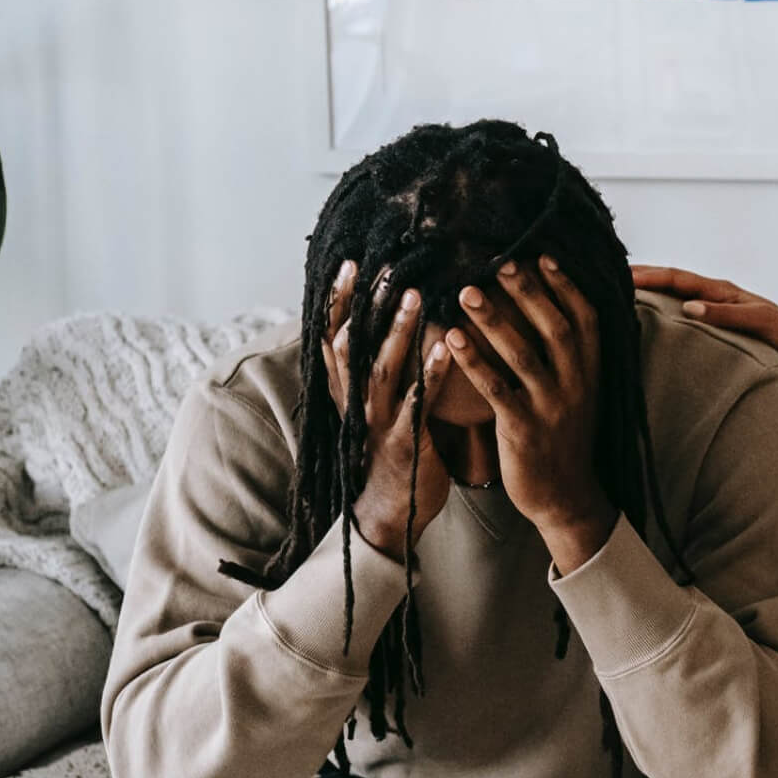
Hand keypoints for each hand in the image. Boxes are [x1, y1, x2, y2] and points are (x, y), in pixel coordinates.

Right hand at [322, 260, 454, 554]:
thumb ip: (374, 368)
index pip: (333, 336)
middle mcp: (356, 402)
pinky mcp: (405, 442)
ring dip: (398, 330)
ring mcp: (378, 422)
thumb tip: (380, 323)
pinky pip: (416, 403)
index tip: (349, 264)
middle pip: (353, 344)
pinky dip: (428, 374)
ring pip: (382, 368)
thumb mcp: (373, 407)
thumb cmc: (390, 450)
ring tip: (415, 295)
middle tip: (385, 268)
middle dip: (367, 305)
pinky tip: (444, 348)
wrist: (390, 513)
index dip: (337, 301)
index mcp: (347, 391)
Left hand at [444, 256, 615, 566]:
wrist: (566, 496)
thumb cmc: (564, 436)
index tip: (540, 255)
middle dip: (527, 292)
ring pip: (524, 354)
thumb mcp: (579, 391)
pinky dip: (474, 361)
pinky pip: (497, 389)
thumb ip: (569, 353)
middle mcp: (576, 384)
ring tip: (466, 290)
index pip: (584, 317)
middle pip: (554, 327)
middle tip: (500, 262)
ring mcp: (551, 407)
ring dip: (495, 319)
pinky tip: (452, 338)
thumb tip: (547, 306)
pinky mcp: (523, 430)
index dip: (564, 285)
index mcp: (591, 370)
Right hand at [630, 266, 777, 366]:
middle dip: (639, 276)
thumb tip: (688, 308)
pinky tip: (643, 317)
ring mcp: (711, 308)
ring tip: (616, 292)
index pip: (677, 277)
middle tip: (606, 276)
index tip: (622, 276)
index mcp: (721, 290)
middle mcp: (712, 295)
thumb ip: (726, 314)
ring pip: (671, 294)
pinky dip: (658, 308)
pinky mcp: (711, 324)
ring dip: (646, 290)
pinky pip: (678, 311)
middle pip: (669, 280)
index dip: (649, 276)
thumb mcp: (758, 322)